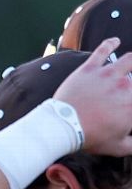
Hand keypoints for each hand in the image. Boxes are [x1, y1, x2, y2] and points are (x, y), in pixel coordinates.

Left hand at [55, 38, 131, 156]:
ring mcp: (108, 75)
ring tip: (131, 61)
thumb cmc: (90, 137)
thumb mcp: (118, 147)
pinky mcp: (90, 68)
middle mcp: (126, 87)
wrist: (63, 126)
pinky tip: (115, 41)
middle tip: (127, 90)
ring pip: (129, 60)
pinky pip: (102, 50)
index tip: (130, 105)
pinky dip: (110, 44)